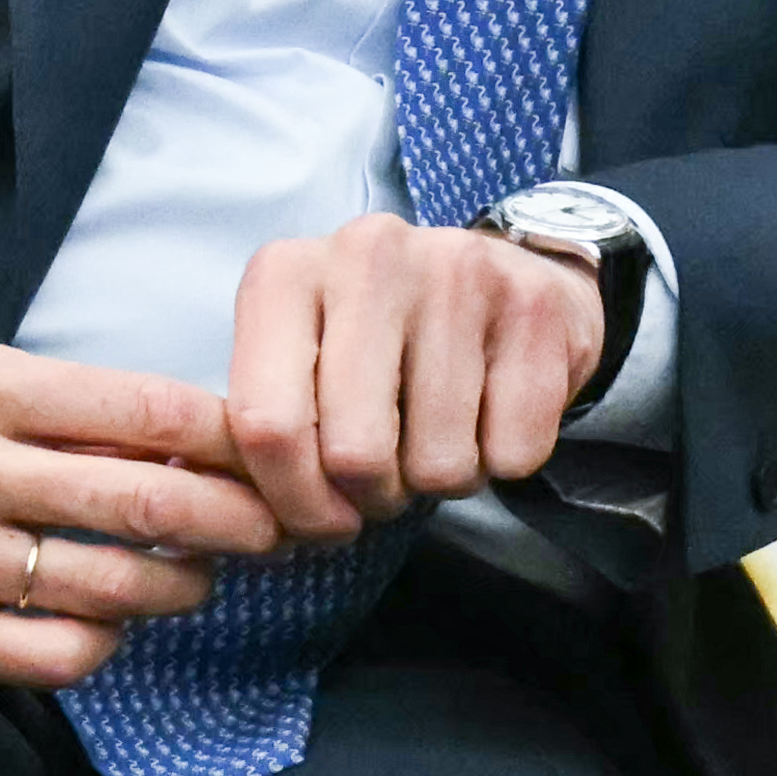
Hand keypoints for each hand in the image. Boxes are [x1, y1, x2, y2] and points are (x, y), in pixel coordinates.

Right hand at [0, 344, 287, 685]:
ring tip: (198, 581)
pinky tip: (113, 627)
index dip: (233, 441)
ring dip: (179, 589)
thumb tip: (209, 435)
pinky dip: (104, 646)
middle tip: (275, 534)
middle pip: (141, 499)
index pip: (145, 407)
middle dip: (233, 522)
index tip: (279, 460)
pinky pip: (47, 655)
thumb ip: (76, 410)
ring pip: (105, 587)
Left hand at [224, 210, 609, 545]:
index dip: (293, 502)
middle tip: (385, 480)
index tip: (320, 521)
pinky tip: (491, 412)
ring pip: (439, 463)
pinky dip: (503, 460)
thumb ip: (263, 427)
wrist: (511, 274)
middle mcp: (369, 254)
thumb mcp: (302, 358)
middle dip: (373, 498)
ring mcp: (459, 271)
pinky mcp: (535, 305)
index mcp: (286, 273)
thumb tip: (241, 518)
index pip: (265, 424)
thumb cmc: (385, 339)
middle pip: (354, 454)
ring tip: (439, 435)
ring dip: (440, 480)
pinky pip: (513, 453)